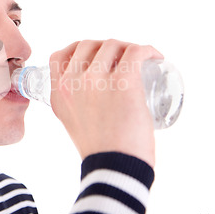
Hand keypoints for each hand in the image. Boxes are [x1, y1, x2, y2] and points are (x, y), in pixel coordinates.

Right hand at [49, 39, 162, 166]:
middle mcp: (72, 82)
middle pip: (88, 45)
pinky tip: (155, 56)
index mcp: (58, 93)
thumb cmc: (99, 149)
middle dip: (105, 47)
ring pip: (112, 44)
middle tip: (121, 60)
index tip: (94, 57)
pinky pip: (136, 52)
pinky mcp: (123, 82)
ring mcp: (96, 80)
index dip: (77, 50)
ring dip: (127, 47)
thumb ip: (74, 106)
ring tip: (140, 60)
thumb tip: (91, 95)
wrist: (115, 169)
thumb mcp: (72, 122)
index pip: (59, 56)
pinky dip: (148, 49)